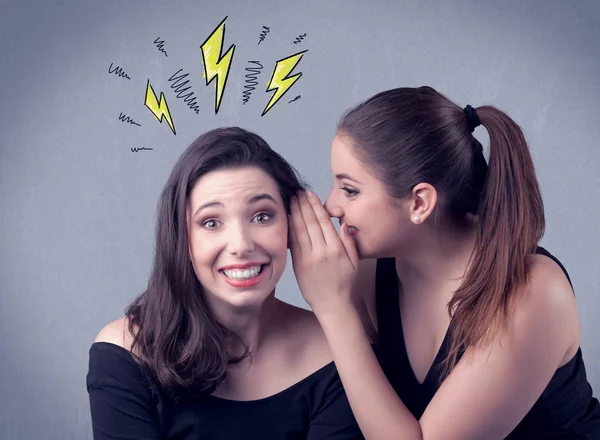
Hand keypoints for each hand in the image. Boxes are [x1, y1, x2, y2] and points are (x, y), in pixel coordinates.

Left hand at [288, 190, 358, 316]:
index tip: (310, 194)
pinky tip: (288, 219)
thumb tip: (344, 224)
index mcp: (336, 249)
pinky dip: (290, 229)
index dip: (315, 205)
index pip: (324, 221)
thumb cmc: (344, 283)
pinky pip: (293, 244)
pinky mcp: (299, 265)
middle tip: (298, 192)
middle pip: (310, 222)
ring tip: (291, 200)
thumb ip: (349, 242)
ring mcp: (309, 258)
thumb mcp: (354, 262)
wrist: (332, 304)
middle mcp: (322, 252)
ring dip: (295, 213)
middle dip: (303, 205)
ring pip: (300, 231)